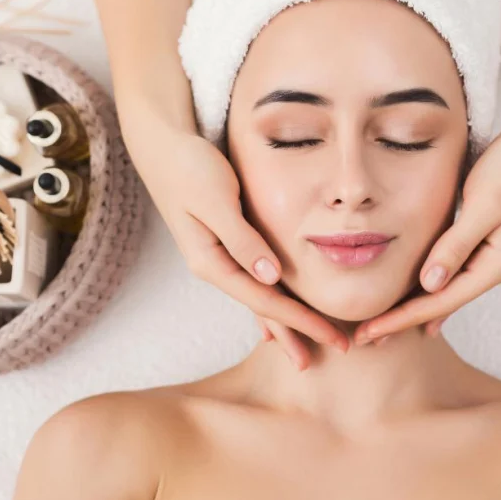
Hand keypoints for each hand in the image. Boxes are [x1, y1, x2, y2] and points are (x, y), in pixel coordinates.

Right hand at [142, 130, 349, 358]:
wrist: (162, 148)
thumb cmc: (189, 167)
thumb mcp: (215, 200)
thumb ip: (241, 239)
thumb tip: (270, 277)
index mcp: (211, 262)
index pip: (264, 300)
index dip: (301, 321)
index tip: (333, 337)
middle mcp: (215, 267)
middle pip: (263, 309)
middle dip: (299, 332)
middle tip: (338, 350)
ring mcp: (219, 259)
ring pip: (260, 299)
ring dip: (286, 323)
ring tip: (307, 351)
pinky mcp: (225, 245)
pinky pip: (255, 281)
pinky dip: (271, 301)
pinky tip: (275, 322)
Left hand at [351, 124, 500, 345]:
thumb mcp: (485, 204)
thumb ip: (457, 244)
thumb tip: (430, 284)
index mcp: (498, 264)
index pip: (441, 301)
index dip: (403, 318)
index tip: (371, 331)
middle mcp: (493, 267)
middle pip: (439, 305)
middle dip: (401, 322)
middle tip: (363, 339)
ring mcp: (487, 258)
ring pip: (442, 293)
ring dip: (409, 310)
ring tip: (378, 327)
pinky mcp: (478, 244)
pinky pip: (447, 276)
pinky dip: (424, 291)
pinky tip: (412, 308)